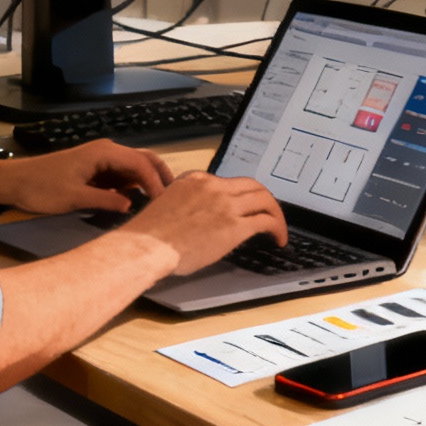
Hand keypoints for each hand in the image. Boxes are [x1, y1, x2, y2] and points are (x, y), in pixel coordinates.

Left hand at [0, 141, 172, 215]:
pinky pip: (122, 175)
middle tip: (175, 198)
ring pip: (135, 167)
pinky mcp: (97, 170)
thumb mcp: (73, 197)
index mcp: (104, 152)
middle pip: (144, 159)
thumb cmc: (41, 188)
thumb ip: (105, 200)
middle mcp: (107, 151)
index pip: (141, 164)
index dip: (156, 183)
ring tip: (162, 203)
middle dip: (161, 177)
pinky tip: (140, 202)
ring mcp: (102, 160)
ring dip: (149, 182)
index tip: (165, 203)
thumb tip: (132, 206)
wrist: (14, 182)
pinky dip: (134, 186)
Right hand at [111, 171, 288, 275]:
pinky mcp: (234, 226)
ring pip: (264, 200)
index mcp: (195, 180)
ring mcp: (226, 205)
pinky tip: (278, 238)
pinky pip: (266, 221)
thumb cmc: (148, 235)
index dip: (241, 195)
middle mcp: (214, 187)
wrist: (146, 246)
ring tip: (279, 228)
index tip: (245, 206)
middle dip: (264, 199)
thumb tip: (196, 219)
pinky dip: (278, 227)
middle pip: (252, 186)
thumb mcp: (167, 206)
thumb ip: (186, 205)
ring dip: (276, 213)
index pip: (228, 182)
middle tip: (269, 213)